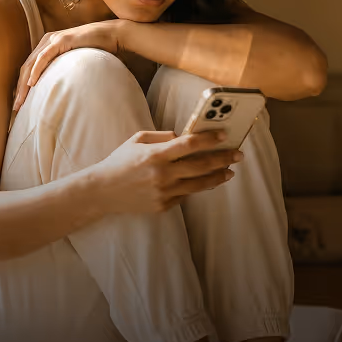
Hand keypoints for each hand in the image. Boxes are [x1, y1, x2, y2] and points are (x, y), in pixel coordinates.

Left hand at [13, 20, 121, 111]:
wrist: (110, 35)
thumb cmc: (96, 50)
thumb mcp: (74, 62)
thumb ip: (63, 70)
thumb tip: (57, 89)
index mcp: (47, 46)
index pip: (29, 68)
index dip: (22, 86)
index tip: (20, 103)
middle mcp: (46, 41)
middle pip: (26, 67)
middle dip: (19, 88)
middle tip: (16, 107)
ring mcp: (52, 39)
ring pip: (32, 63)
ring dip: (24, 83)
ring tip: (21, 100)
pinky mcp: (61, 40)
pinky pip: (44, 57)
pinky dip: (36, 70)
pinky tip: (32, 83)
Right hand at [91, 128, 243, 215]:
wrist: (103, 191)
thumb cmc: (120, 161)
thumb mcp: (137, 140)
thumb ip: (162, 137)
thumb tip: (184, 137)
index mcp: (155, 154)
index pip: (189, 145)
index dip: (209, 139)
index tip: (225, 136)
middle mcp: (162, 174)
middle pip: (201, 166)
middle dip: (223, 159)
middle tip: (238, 154)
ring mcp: (164, 192)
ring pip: (199, 185)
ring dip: (218, 177)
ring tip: (229, 171)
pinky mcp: (163, 205)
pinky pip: (185, 195)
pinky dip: (196, 187)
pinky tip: (205, 181)